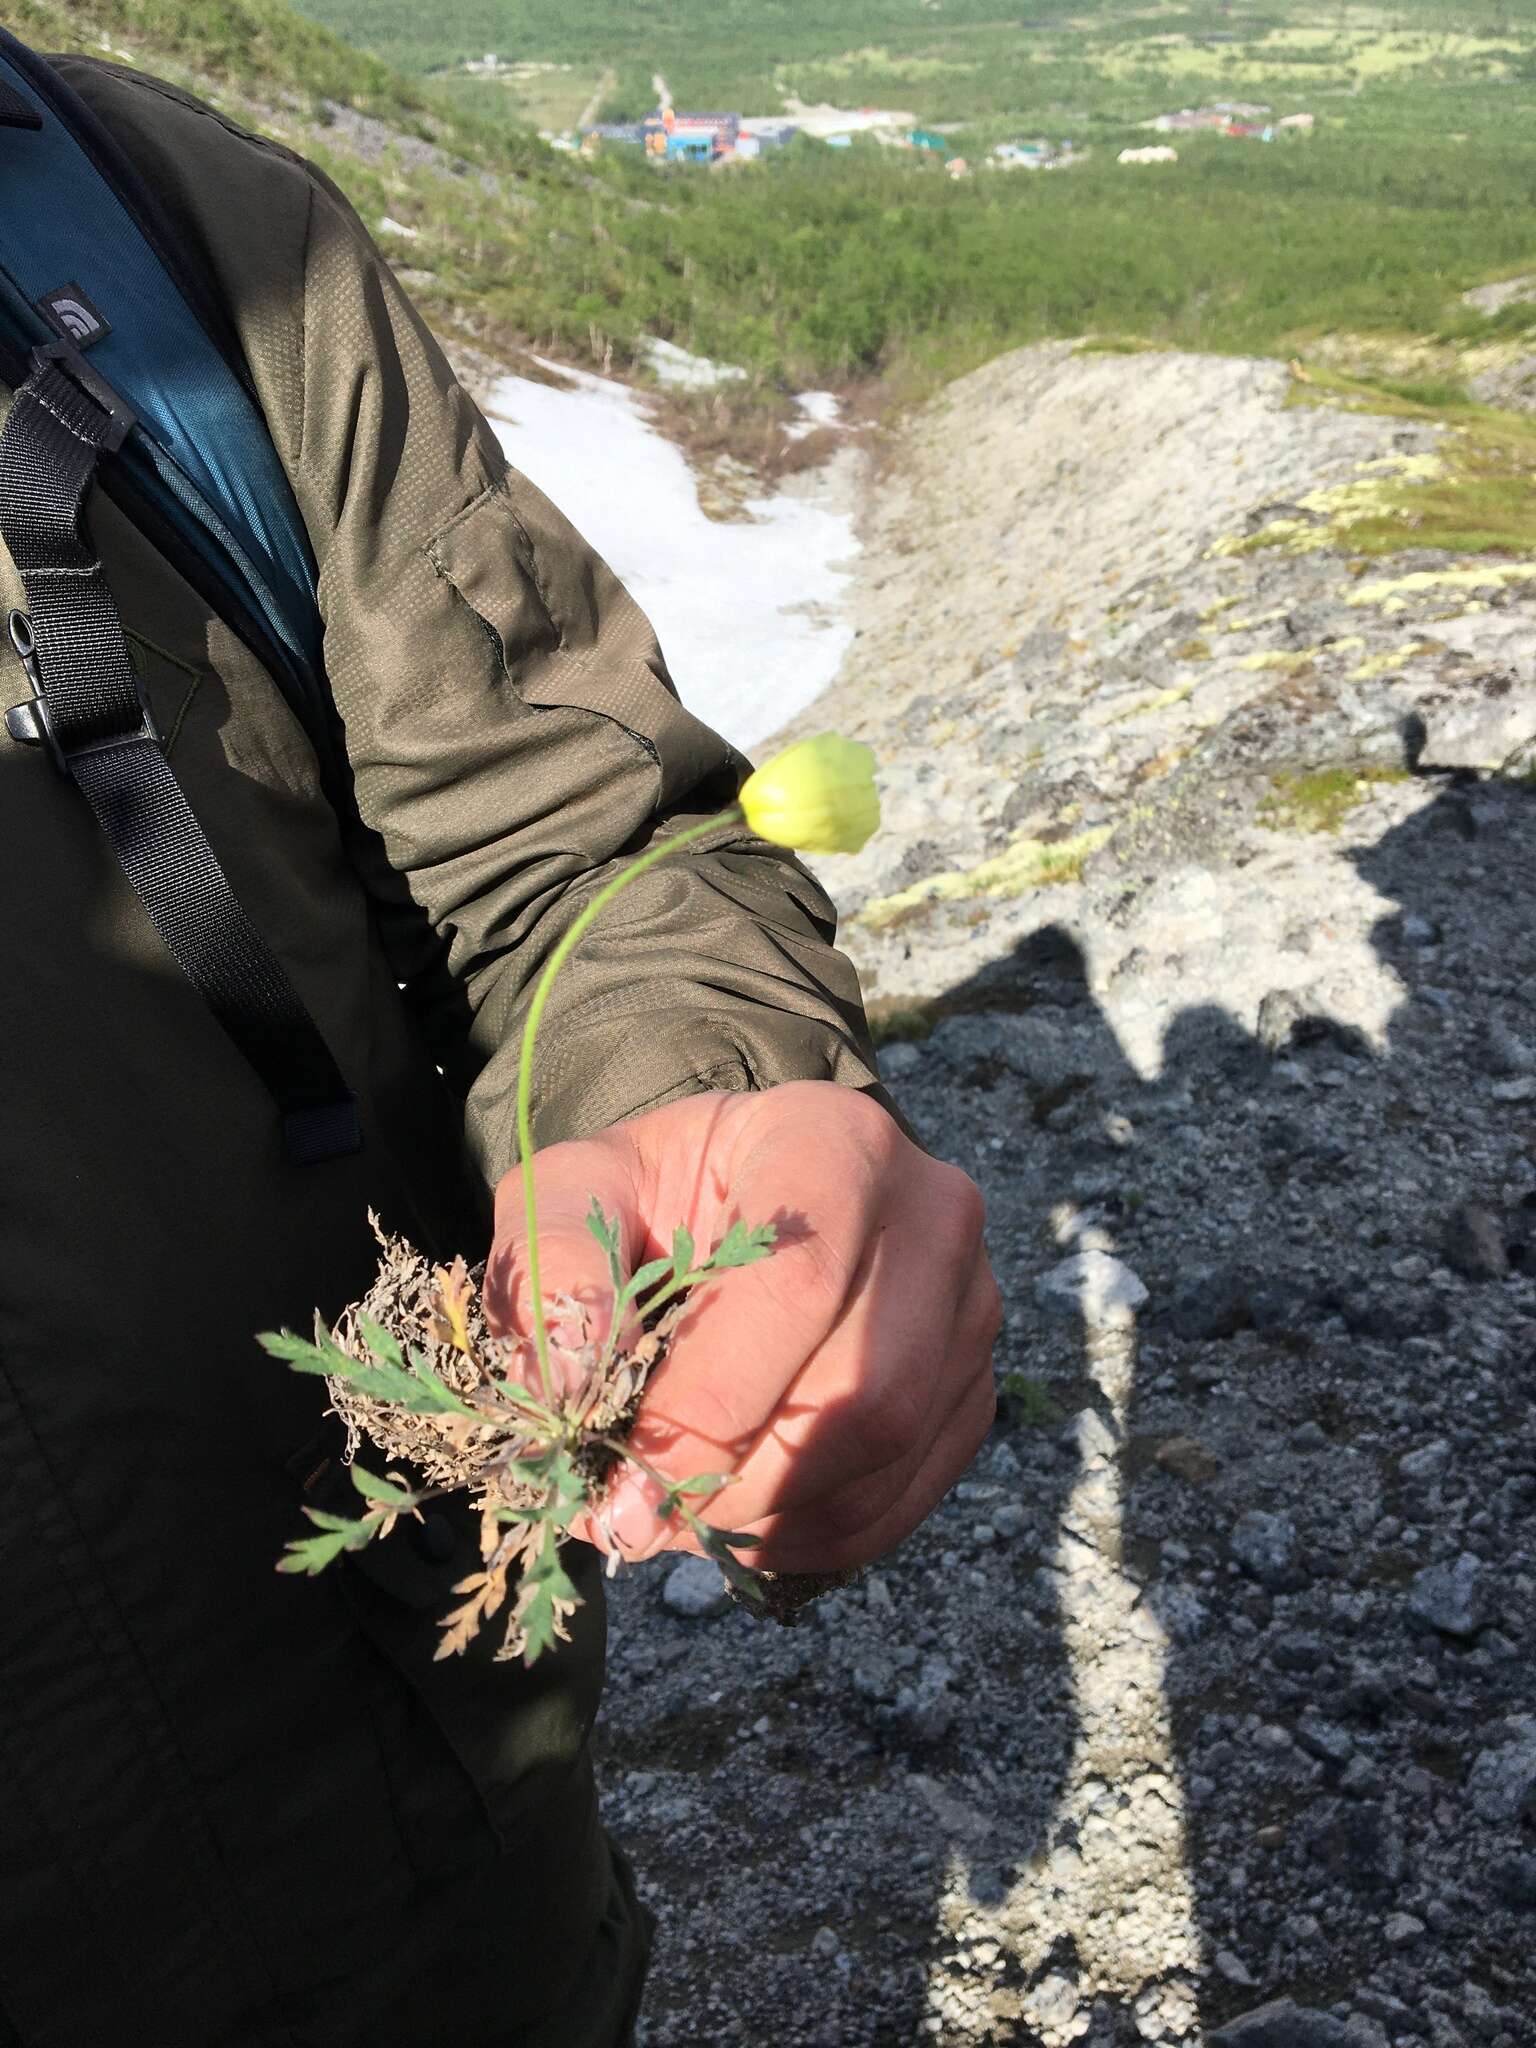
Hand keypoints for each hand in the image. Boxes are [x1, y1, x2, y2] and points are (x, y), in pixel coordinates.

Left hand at [485, 1082, 999, 1573]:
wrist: (737, 1200)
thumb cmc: (650, 1196)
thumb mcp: (571, 1193)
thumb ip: (556, 1271)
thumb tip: (569, 1396)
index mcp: (833, 1139)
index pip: (798, 1282)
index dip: (712, 1401)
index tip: (620, 1478)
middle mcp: (930, 1215)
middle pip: (863, 1389)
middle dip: (736, 1481)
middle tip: (635, 1517)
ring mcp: (969, 1305)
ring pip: (887, 1456)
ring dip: (764, 1517)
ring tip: (669, 1514)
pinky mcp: (972, 1387)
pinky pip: (901, 1499)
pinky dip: (804, 1535)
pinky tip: (731, 1518)